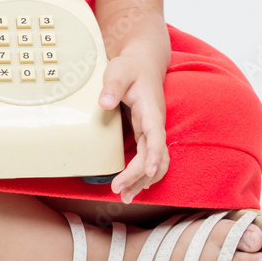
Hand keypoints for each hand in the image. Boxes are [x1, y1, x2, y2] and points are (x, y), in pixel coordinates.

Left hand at [98, 54, 169, 203]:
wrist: (143, 63)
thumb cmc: (131, 68)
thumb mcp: (119, 71)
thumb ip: (112, 86)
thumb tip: (105, 103)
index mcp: (150, 110)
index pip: (156, 136)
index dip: (154, 155)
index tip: (148, 171)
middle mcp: (154, 124)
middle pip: (154, 156)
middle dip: (139, 175)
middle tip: (118, 190)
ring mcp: (151, 131)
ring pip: (155, 162)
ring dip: (143, 180)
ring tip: (125, 197)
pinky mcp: (145, 134)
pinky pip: (148, 158)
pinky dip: (142, 174)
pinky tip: (133, 186)